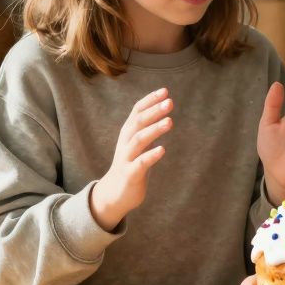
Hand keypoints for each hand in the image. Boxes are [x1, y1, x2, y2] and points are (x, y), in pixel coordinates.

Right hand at [90, 88, 171, 229]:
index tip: (165, 91)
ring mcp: (126, 158)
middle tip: (170, 102)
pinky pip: (140, 163)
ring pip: (138, 140)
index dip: (150, 100)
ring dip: (154, 130)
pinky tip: (162, 149)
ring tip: (170, 122)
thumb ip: (146, 126)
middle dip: (153, 111)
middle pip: (137, 122)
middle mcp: (125, 142)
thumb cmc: (130, 165)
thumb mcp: (137, 143)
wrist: (114, 194)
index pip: (137, 111)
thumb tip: (162, 107)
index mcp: (128, 133)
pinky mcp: (130, 174)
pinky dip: (150, 155)